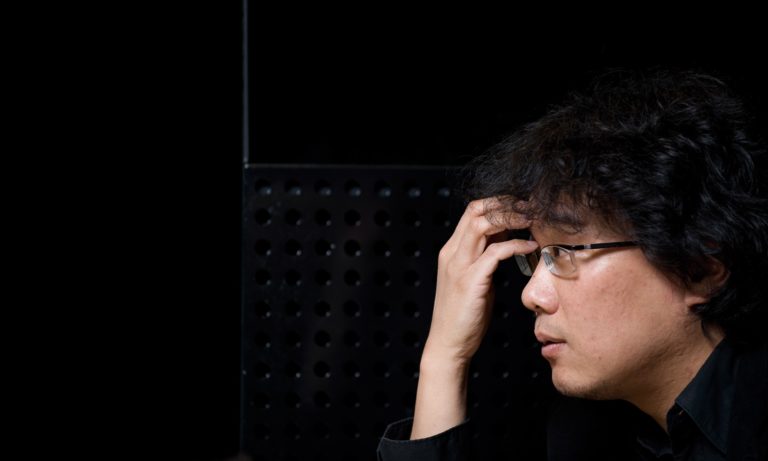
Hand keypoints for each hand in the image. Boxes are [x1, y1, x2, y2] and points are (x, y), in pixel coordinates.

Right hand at [423, 196, 536, 364]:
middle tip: (531, 207)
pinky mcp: (470, 280)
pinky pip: (496, 252)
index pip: (472, 212)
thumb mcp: (474, 278)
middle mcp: (452, 253)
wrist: (448, 344)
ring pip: (483, 224)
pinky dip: (515, 245)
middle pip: (476, 210)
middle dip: (506, 204)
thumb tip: (505, 239)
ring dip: (511, 218)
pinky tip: (530, 246)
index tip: (521, 207)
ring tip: (532, 220)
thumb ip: (484, 258)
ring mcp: (459, 266)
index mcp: (451, 250)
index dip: (497, 204)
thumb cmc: (465, 315)